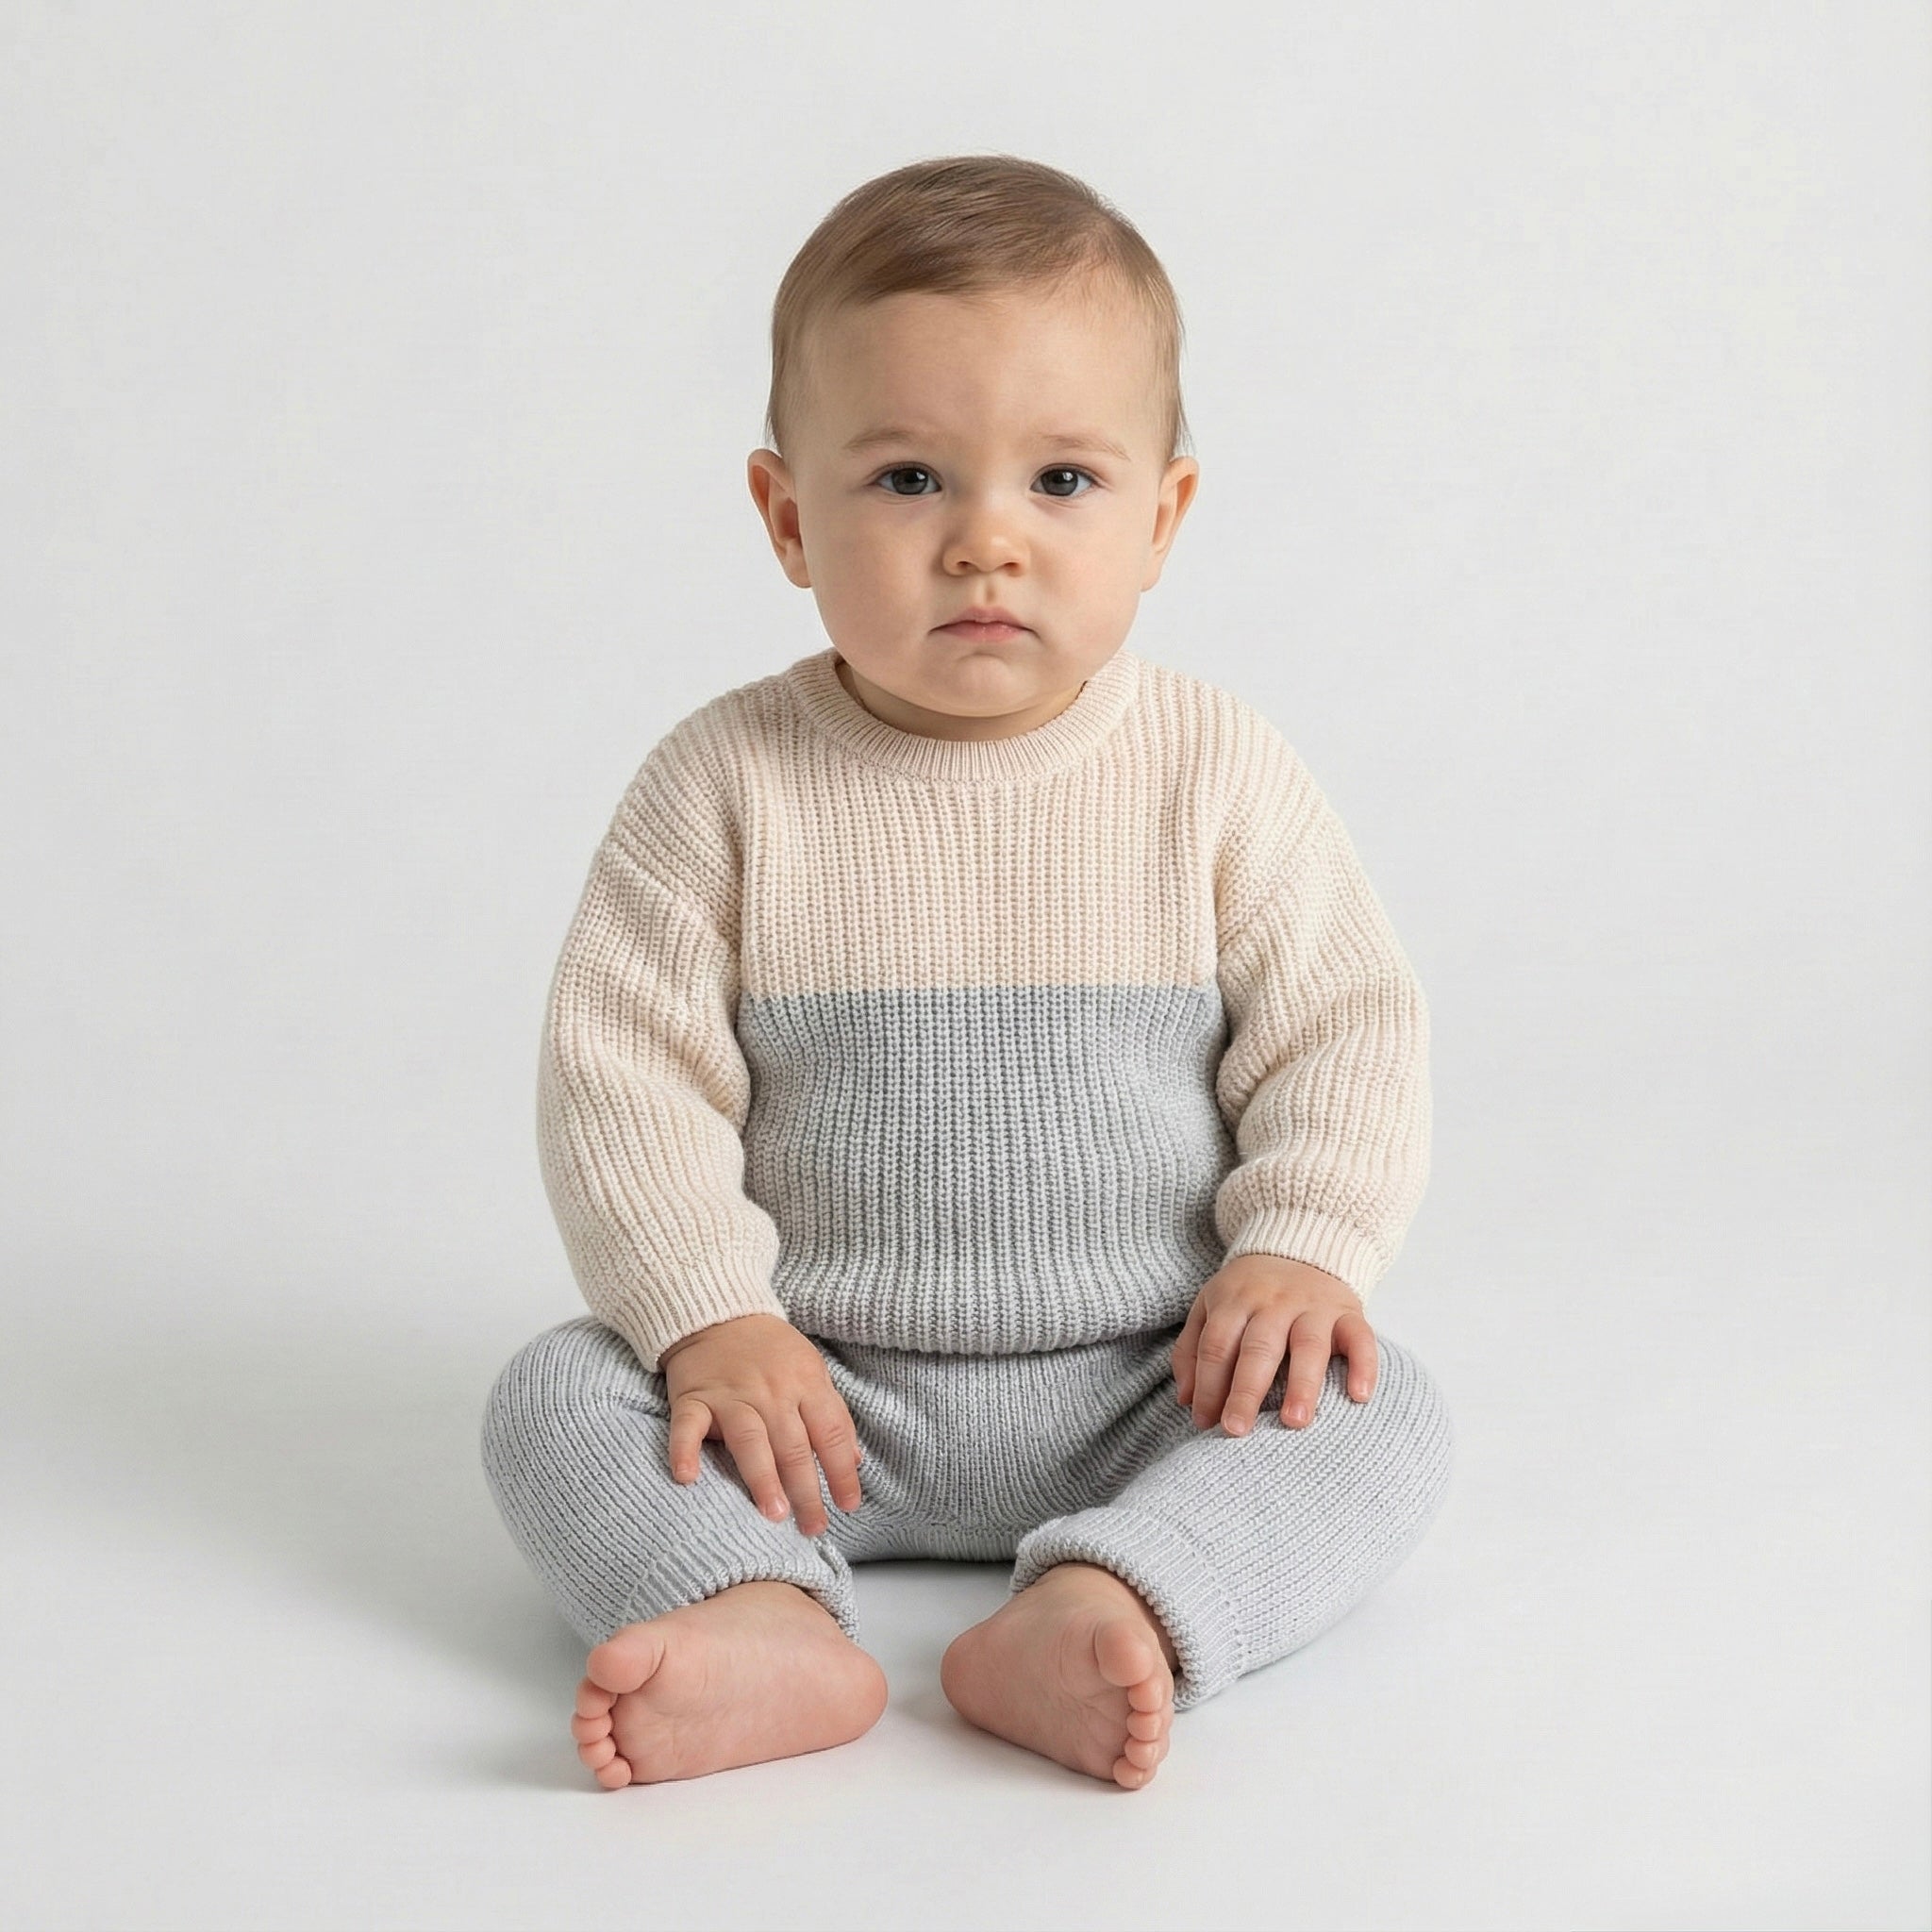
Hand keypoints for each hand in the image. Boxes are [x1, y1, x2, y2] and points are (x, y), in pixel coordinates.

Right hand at [658, 1313, 863, 1535]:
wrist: (718, 1312)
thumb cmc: (770, 1350)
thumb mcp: (811, 1371)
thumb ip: (832, 1415)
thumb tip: (853, 1462)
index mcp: (805, 1383)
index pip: (830, 1433)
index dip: (841, 1471)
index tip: (848, 1505)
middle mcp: (771, 1391)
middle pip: (793, 1445)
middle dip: (806, 1489)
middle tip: (813, 1527)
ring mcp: (730, 1394)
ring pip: (750, 1439)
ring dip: (762, 1477)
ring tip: (774, 1512)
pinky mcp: (693, 1397)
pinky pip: (687, 1426)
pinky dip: (684, 1451)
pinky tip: (687, 1478)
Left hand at [1171, 1254, 1376, 1433]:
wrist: (1300, 1245)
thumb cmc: (1250, 1291)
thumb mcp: (1210, 1306)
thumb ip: (1192, 1349)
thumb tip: (1187, 1400)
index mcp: (1235, 1301)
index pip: (1217, 1346)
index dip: (1208, 1385)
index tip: (1205, 1422)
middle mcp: (1274, 1302)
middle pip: (1258, 1348)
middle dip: (1246, 1391)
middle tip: (1236, 1431)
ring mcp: (1314, 1307)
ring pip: (1308, 1345)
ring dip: (1302, 1384)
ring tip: (1294, 1422)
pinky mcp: (1349, 1312)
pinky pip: (1360, 1338)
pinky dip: (1363, 1366)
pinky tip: (1359, 1396)